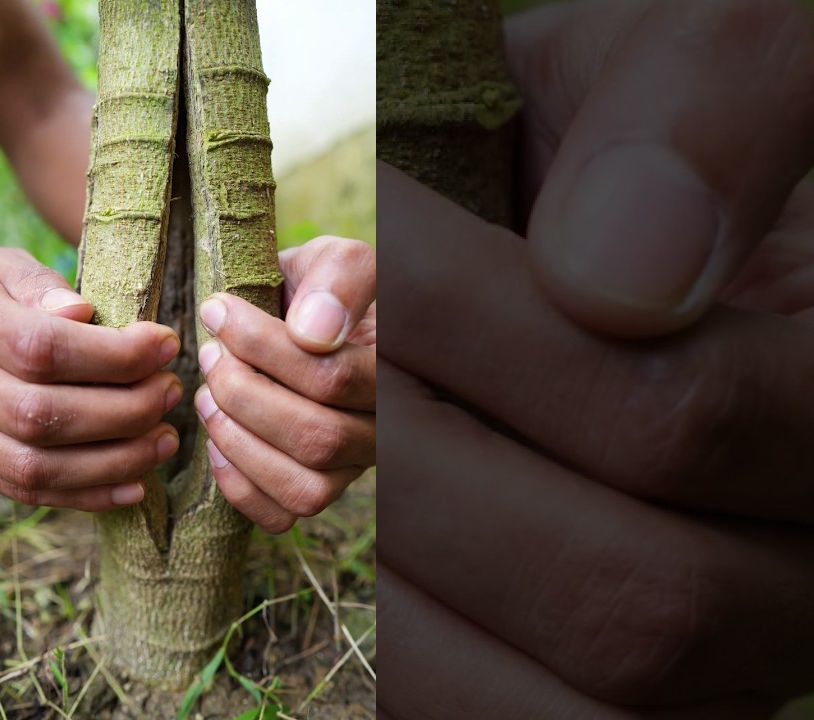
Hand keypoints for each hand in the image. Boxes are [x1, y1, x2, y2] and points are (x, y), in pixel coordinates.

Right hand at [0, 248, 183, 509]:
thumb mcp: (0, 269)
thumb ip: (37, 284)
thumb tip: (79, 311)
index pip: (40, 348)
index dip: (112, 353)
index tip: (165, 343)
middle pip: (43, 414)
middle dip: (124, 409)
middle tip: (171, 389)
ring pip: (37, 466)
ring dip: (116, 460)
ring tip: (165, 437)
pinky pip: (30, 494)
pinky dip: (89, 496)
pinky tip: (136, 483)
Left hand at [195, 236, 375, 532]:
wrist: (306, 319)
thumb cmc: (318, 289)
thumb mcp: (333, 260)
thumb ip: (337, 278)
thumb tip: (314, 333)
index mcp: (394, 370)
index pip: (333, 377)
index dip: (264, 347)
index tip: (218, 311)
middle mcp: (384, 429)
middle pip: (317, 436)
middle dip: (243, 394)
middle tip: (208, 354)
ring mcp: (354, 468)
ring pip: (305, 487)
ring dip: (238, 441)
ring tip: (205, 395)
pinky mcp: (319, 491)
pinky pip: (283, 515)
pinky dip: (239, 485)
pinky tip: (217, 441)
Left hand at [377, 1, 813, 715]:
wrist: (646, 225)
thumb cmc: (656, 134)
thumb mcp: (697, 59)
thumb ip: (703, 114)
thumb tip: (615, 275)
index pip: (671, 414)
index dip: (473, 328)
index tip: (374, 239)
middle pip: (623, 593)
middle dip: (416, 462)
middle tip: (314, 353)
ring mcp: (734, 654)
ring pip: (570, 702)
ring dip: (393, 574)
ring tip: (315, 435)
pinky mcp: (630, 696)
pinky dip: (404, 659)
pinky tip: (357, 533)